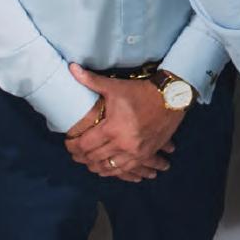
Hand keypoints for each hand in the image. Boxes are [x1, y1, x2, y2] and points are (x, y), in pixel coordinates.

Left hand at [63, 66, 182, 181]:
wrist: (171, 99)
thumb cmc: (141, 93)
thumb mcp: (114, 86)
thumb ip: (91, 80)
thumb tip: (71, 68)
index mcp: (113, 128)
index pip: (85, 144)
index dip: (72, 145)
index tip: (68, 143)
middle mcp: (123, 144)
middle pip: (93, 158)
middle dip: (80, 156)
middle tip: (74, 152)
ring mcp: (135, 153)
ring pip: (107, 168)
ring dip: (94, 166)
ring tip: (87, 161)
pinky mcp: (144, 155)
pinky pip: (124, 170)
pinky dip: (111, 172)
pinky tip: (104, 169)